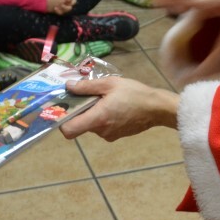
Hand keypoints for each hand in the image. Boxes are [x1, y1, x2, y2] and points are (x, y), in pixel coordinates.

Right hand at [45, 0, 74, 14]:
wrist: (38, 1)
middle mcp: (62, 2)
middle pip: (70, 0)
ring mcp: (59, 7)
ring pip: (69, 7)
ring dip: (71, 5)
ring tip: (72, 3)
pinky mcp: (56, 11)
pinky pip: (63, 12)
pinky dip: (65, 11)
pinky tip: (66, 8)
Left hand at [59, 77, 177, 140]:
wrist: (157, 108)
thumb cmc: (135, 93)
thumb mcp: (110, 83)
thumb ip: (87, 86)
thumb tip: (68, 86)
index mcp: (98, 118)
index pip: (69, 130)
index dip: (62, 121)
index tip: (65, 108)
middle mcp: (101, 131)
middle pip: (80, 125)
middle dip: (81, 111)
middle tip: (89, 95)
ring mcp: (109, 135)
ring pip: (92, 125)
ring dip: (93, 113)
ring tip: (106, 98)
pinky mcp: (116, 135)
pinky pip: (103, 127)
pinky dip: (103, 117)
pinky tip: (115, 106)